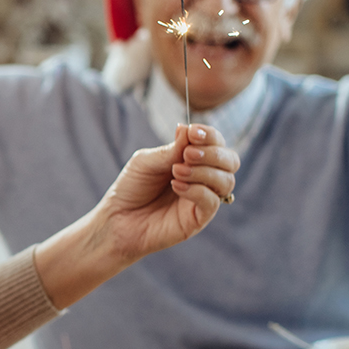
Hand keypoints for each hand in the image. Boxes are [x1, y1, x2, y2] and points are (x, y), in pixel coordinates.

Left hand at [33, 123, 238, 308]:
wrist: (116, 219)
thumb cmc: (132, 188)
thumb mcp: (147, 162)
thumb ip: (170, 149)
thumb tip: (187, 128)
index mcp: (194, 161)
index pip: (217, 143)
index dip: (210, 135)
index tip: (192, 132)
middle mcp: (204, 179)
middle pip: (231, 161)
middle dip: (213, 153)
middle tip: (187, 154)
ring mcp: (203, 200)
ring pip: (226, 181)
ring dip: (204, 171)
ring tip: (177, 171)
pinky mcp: (198, 220)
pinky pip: (212, 202)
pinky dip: (197, 190)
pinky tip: (176, 186)